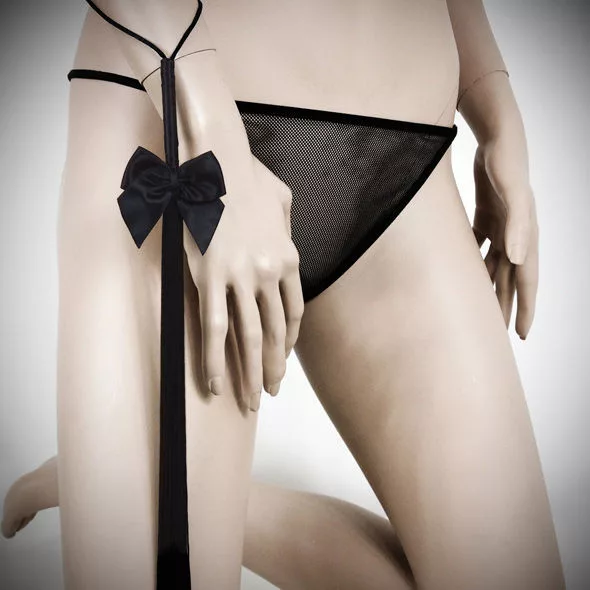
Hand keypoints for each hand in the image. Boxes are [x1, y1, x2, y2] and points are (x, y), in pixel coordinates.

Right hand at [184, 153, 303, 411]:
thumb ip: (287, 226)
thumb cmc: (246, 177)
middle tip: (272, 393)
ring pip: (248, 338)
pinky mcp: (211, 279)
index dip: (288, 341)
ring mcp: (241, 278)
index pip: (293, 313)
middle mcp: (269, 274)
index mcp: (288, 258)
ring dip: (248, 374)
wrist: (217, 161)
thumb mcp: (281, 199)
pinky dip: (215, 360)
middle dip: (273, 368)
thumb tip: (286, 239)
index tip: (282, 358)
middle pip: (274, 332)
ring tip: (249, 401)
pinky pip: (215, 330)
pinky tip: (214, 383)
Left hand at [471, 133, 538, 339]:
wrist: (498, 137)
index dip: (524, 308)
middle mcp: (515, 236)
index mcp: (525, 236)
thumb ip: (518, 225)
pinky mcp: (486, 216)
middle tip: (496, 335)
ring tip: (478, 309)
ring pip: (493, 266)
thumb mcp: (512, 192)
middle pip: (509, 280)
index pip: (527, 280)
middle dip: (504, 307)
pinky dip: (472, 262)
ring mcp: (501, 227)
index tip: (520, 334)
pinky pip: (478, 246)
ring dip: (488, 288)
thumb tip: (519, 260)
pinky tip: (461, 274)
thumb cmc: (506, 163)